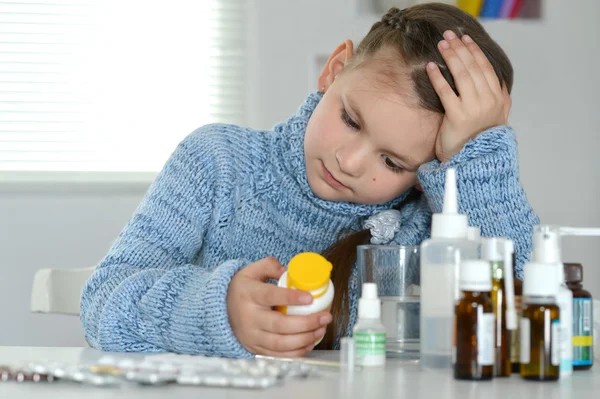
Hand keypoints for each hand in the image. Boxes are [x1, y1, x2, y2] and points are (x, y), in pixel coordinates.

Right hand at [227, 257, 332, 356]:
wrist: (221, 310)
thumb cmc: (243, 289)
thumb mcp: (251, 271)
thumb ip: (270, 266)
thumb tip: (290, 271)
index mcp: (249, 294)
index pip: (271, 296)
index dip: (291, 298)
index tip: (310, 298)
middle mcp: (250, 317)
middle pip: (280, 325)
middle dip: (306, 323)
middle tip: (325, 317)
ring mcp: (252, 336)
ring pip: (281, 344)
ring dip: (305, 339)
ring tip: (321, 329)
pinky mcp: (256, 349)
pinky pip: (279, 355)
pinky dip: (297, 352)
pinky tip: (310, 342)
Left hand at [427, 30, 511, 162]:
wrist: (472, 164)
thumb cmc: (479, 142)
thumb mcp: (497, 120)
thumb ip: (501, 102)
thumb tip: (500, 84)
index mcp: (498, 100)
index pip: (486, 68)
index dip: (475, 52)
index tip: (465, 40)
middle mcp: (488, 101)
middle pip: (473, 68)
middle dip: (460, 49)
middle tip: (449, 36)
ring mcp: (474, 108)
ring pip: (462, 75)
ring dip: (451, 57)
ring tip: (441, 45)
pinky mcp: (457, 116)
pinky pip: (446, 91)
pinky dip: (438, 77)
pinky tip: (431, 67)